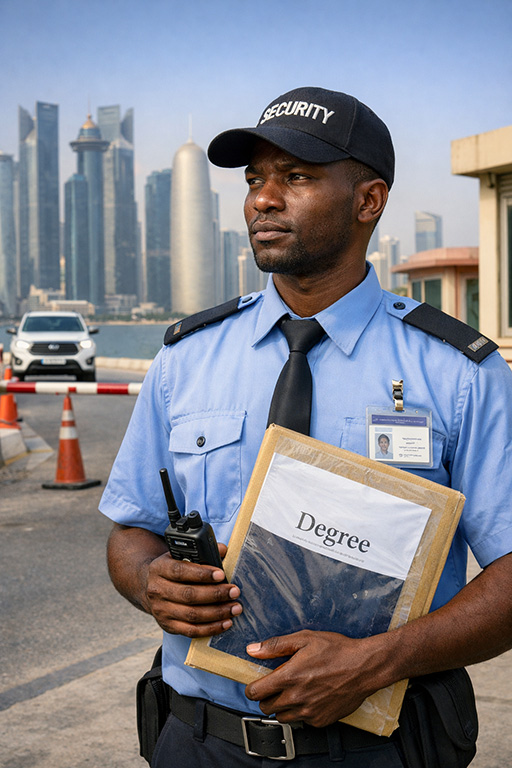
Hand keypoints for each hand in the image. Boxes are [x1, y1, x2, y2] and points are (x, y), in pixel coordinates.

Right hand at [145, 543, 242, 637]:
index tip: (221, 574)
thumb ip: (202, 553)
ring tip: (235, 608)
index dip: (201, 573)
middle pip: (188, 595)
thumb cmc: (174, 569)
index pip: (180, 571)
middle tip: (235, 591)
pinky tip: (225, 623)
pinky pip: (191, 630)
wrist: (151, 587)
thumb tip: (222, 550)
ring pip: (192, 614)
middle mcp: (157, 589)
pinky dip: (211, 628)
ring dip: (217, 612)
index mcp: (160, 568)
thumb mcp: (181, 556)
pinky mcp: (168, 625)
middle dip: (216, 594)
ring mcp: (161, 610)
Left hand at [245, 630, 387, 726]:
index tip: (257, 684)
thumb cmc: (337, 650)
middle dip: (267, 697)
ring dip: (282, 706)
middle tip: (277, 685)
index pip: (255, 693)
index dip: (252, 688)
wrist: (364, 667)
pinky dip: (301, 712)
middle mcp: (296, 698)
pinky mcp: (320, 720)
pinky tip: (310, 697)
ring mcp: (309, 712)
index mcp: (289, 677)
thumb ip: (275, 646)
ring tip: (294, 691)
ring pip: (282, 717)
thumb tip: (252, 649)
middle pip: (265, 708)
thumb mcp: (305, 639)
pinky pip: (301, 721)